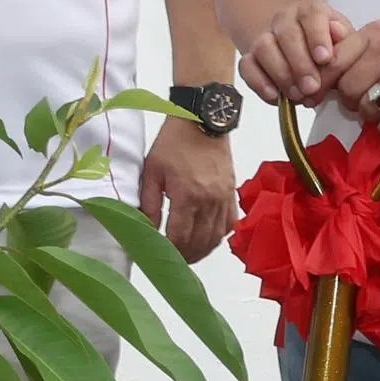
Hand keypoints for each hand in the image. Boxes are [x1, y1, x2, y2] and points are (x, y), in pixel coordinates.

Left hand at [141, 111, 237, 258]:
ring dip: (202, 250)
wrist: (203, 120)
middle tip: (173, 260)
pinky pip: (230, 223)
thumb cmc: (173, 142)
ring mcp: (224, 197)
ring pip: (216, 236)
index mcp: (187, 195)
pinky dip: (219, 236)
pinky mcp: (232, 192)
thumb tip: (147, 229)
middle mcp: (210, 200)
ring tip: (189, 254)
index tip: (161, 255)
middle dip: (185, 256)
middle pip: (200, 241)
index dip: (170, 251)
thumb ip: (150, 204)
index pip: (180, 237)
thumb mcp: (152, 171)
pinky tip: (208, 239)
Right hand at [235, 0, 352, 112]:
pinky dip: (259, 82)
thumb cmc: (332, 50)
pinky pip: (247, 66)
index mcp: (311, 10)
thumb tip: (337, 32)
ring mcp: (265, 37)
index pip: (311, 15)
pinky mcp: (251, 58)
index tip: (325, 58)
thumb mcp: (347, 43)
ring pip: (263, 47)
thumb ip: (346, 40)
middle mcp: (284, 19)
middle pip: (286, 34)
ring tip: (297, 95)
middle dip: (299, 63)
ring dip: (281, 74)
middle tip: (312, 87)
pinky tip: (275, 96)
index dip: (317, 36)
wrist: (311, 57)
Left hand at [326, 1, 379, 131]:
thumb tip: (343, 63)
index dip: (320, 81)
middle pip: (346, 88)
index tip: (318, 94)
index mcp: (378, 33)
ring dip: (369, 116)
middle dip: (348, 101)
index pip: (332, 59)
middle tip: (360, 103)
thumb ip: (372, 42)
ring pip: (367, 106)